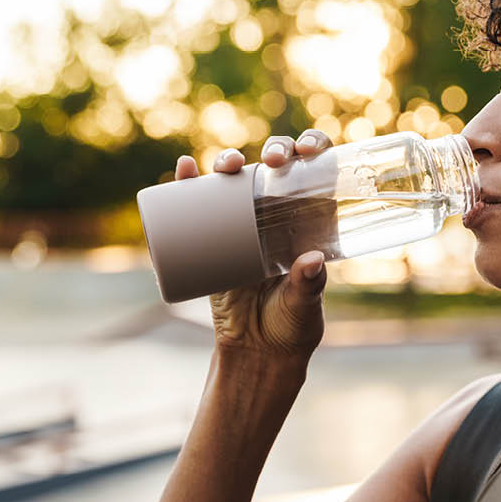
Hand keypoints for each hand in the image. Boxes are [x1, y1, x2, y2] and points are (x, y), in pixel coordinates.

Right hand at [177, 130, 334, 363]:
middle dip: (275, 150)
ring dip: (228, 160)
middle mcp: (278, 215)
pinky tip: (185, 168)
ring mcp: (243, 225)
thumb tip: (312, 260)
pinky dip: (188, 184)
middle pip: (276, 167)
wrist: (256, 353)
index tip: (307, 149)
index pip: (315, 173)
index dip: (312, 148)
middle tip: (274, 161)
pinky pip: (197, 207)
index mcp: (309, 221)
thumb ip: (308, 286)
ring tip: (226, 165)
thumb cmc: (292, 327)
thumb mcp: (304, 306)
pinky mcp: (212, 241)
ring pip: (236, 180)